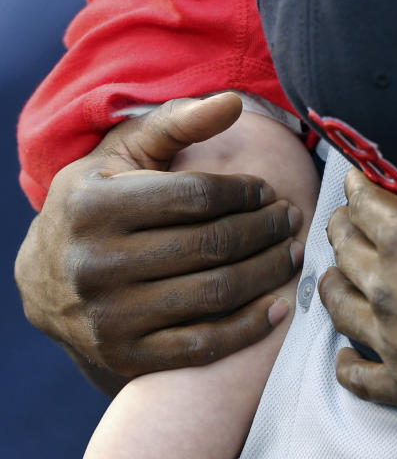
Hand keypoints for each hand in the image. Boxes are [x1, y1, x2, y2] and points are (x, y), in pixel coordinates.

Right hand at [14, 94, 303, 383]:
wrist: (43, 278)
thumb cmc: (98, 200)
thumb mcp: (124, 153)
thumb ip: (177, 124)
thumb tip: (233, 102)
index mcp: (95, 206)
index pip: (196, 196)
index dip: (244, 192)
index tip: (268, 190)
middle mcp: (96, 263)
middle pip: (211, 245)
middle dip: (264, 230)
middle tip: (291, 219)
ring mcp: (110, 316)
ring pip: (214, 294)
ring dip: (266, 273)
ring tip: (290, 253)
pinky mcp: (124, 356)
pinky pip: (202, 346)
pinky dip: (247, 328)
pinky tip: (275, 306)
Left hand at [320, 59, 396, 430]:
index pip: (363, 203)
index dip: (358, 187)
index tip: (356, 179)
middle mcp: (385, 287)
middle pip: (345, 250)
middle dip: (342, 231)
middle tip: (345, 221)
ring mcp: (391, 341)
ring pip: (340, 308)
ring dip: (335, 288)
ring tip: (335, 276)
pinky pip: (359, 377)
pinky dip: (347, 366)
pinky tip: (344, 360)